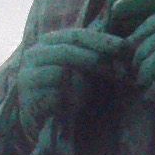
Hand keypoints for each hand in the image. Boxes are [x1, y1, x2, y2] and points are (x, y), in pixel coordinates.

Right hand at [9, 24, 125, 150]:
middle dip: (94, 59)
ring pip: (60, 72)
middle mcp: (35, 54)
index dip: (102, 40)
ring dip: (81, 85)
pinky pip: (55, 95)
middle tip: (118, 70)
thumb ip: (95, 55)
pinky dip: (69, 101)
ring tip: (93, 94)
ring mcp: (28, 75)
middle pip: (67, 50)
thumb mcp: (82, 69)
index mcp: (49, 42)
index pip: (77, 35)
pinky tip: (75, 107)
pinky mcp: (28, 98)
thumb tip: (126, 45)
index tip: (124, 47)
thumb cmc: (66, 91)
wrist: (41, 119)